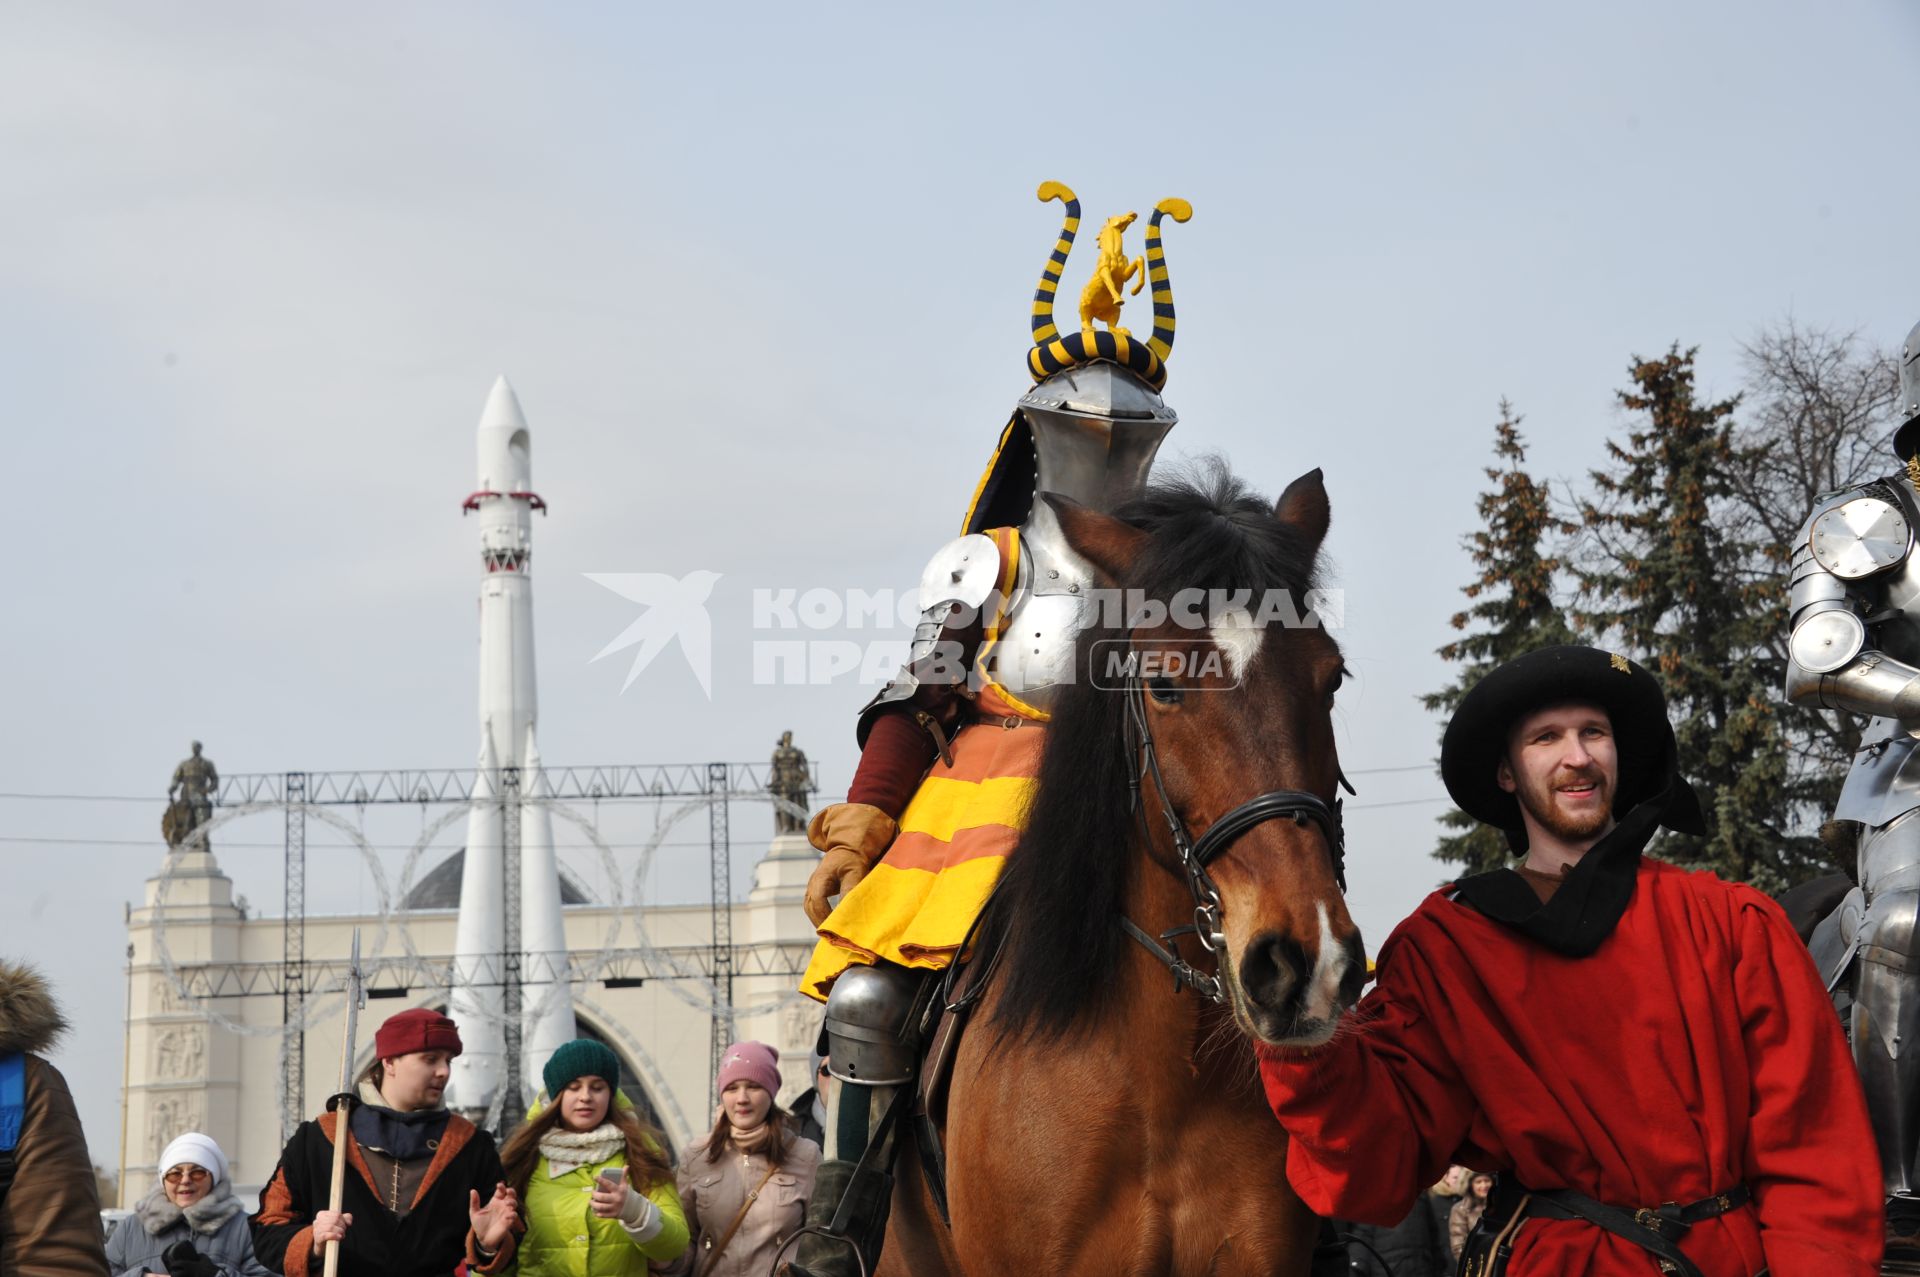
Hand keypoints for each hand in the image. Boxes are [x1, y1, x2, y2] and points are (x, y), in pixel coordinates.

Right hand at [312, 1210, 351, 1243]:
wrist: (323, 1245)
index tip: (346, 1224)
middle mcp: (317, 1221)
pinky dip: (334, 1236)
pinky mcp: (317, 1238)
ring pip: (331, 1227)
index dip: (343, 1220)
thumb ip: (346, 1218)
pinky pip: (326, 1235)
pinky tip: (339, 1237)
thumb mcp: (339, 1223)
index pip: (336, 1214)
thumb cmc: (331, 1232)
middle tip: (344, 1231)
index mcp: (322, 1214)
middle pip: (335, 1220)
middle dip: (342, 1226)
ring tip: (342, 1235)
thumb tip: (349, 1222)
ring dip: (340, 1231)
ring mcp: (316, 1230)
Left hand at [470, 1182, 517, 1250]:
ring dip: (512, 1201)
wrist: (483, 1239)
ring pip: (514, 1203)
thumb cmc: (479, 1224)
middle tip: (508, 1191)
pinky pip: (514, 1215)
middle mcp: (502, 1206)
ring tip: (507, 1203)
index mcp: (495, 1201)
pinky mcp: (508, 1222)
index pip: (501, 1191)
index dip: (501, 1186)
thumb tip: (472, 1190)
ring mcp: (506, 1213)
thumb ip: (474, 1202)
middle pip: (511, 1194)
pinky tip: (507, 1215)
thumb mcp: (474, 1213)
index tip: (499, 1185)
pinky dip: (512, 1214)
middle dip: (511, 1191)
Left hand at [589, 1176, 630, 1218]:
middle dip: (595, 1195)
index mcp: (619, 1190)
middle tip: (592, 1193)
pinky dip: (598, 1213)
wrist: (633, 1207)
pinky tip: (595, 1211)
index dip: (601, 1180)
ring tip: (591, 1202)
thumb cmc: (625, 1194)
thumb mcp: (625, 1185)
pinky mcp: (614, 1214)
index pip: (609, 1184)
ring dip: (594, 1204)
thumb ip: (624, 1176)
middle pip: (602, 1197)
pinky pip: (604, 1215)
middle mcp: (616, 1199)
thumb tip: (626, 1166)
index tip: (594, 1177)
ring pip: (601, 1207)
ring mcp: (615, 1207)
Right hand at [800, 804, 897, 925]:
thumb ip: (850, 888)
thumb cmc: (852, 859)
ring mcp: (812, 887)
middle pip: (810, 906)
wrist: (848, 848)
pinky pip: (813, 906)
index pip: (817, 900)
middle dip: (819, 921)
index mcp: (820, 877)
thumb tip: (847, 909)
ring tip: (830, 933)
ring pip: (809, 907)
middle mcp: (812, 883)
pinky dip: (820, 916)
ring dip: (818, 920)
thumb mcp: (855, 871)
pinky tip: (830, 924)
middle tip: (832, 936)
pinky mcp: (816, 890)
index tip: (834, 926)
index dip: (824, 914)